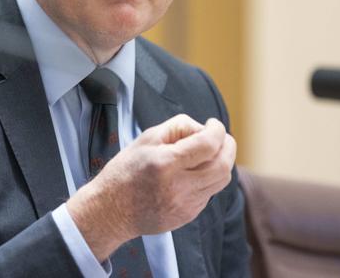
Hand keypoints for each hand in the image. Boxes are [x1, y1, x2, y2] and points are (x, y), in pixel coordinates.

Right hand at [66, 114, 235, 260]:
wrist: (111, 210)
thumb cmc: (125, 170)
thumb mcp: (145, 140)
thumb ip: (177, 128)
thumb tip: (202, 128)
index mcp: (165, 163)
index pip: (208, 144)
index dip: (217, 130)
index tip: (213, 123)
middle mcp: (178, 187)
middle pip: (222, 165)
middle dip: (228, 146)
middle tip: (221, 137)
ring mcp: (185, 205)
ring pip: (221, 181)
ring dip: (222, 162)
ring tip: (210, 152)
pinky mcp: (188, 215)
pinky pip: (209, 193)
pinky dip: (209, 178)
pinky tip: (193, 172)